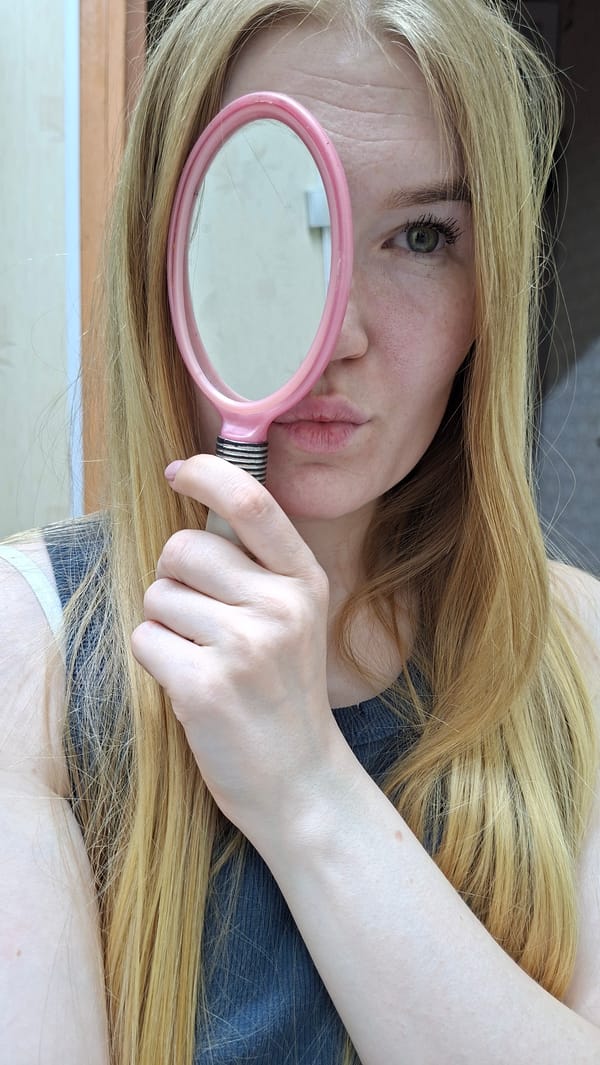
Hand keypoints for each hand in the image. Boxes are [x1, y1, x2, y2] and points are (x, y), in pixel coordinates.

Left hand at [131, 455, 343, 850]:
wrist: (299, 780)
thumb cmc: (284, 694)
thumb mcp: (294, 619)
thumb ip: (256, 569)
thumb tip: (194, 515)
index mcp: (305, 581)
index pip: (252, 502)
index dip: (208, 474)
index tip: (179, 471)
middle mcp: (280, 606)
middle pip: (183, 549)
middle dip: (173, 577)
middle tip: (198, 619)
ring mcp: (245, 646)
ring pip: (157, 596)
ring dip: (164, 625)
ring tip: (202, 659)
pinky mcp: (205, 686)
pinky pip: (144, 640)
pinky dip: (155, 660)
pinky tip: (190, 685)